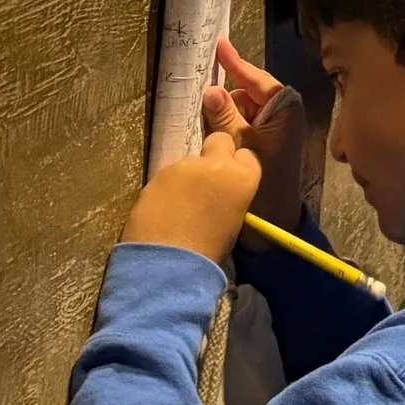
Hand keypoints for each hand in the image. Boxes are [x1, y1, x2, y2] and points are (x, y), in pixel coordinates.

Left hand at [123, 119, 260, 268]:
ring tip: (179, 206)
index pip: (247, 155)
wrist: (168, 264)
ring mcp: (183, 166)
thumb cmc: (210, 251)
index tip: (231, 182)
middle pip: (219, 141)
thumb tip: (221, 195)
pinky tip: (163, 210)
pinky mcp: (156, 174)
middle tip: (206, 182)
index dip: (238, 167)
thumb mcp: (234, 221)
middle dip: (214, 155)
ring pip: (189, 161)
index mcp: (241, 178)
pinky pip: (167, 176)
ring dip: (187, 177)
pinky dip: (167, 188)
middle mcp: (215, 164)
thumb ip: (231, 197)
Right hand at [206, 34, 305, 226]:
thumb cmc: (263, 180)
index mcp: (284, 108)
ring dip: (223, 115)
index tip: (219, 44)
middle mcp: (282, 113)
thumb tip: (210, 90)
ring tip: (208, 130)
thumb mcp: (239, 144)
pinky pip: (241, 125)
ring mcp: (274, 129)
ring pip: (240, 110)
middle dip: (225, 98)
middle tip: (201, 103)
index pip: (255, 79)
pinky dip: (227, 127)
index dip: (235, 63)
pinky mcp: (265, 143)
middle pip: (245, 93)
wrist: (273, 221)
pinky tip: (212, 136)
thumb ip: (224, 115)